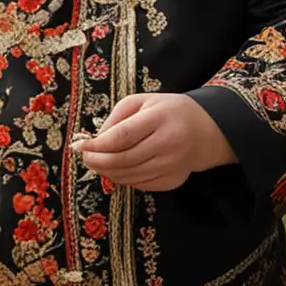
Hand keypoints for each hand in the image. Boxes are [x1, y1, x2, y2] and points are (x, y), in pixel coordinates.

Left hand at [72, 93, 235, 191]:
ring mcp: (172, 166)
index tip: (80, 145)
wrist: (206, 131)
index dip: (97, 144)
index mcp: (160, 119)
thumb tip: (95, 140)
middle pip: (123, 160)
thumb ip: (117, 117)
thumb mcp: (143, 101)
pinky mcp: (173, 181)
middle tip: (84, 156)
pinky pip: (140, 184)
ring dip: (106, 172)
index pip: (122, 137)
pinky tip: (115, 169)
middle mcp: (168, 144)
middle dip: (97, 160)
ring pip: (129, 176)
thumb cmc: (169, 112)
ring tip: (95, 163)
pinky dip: (122, 178)